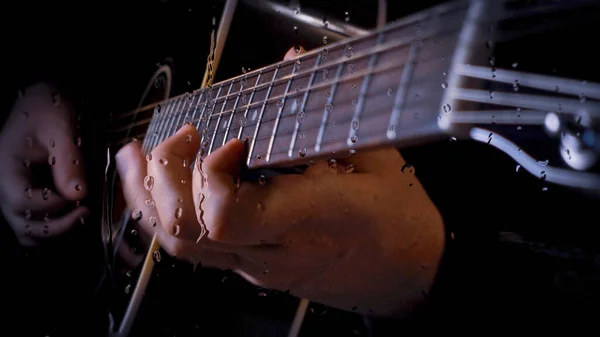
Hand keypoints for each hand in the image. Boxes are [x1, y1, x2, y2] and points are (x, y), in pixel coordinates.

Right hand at [0, 83, 87, 246]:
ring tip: (80, 214)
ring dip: (54, 231)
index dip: (50, 205)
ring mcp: (14, 194)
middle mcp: (5, 187)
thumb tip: (77, 194)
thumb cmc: (47, 111)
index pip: (20, 201)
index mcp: (6, 169)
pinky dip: (52, 228)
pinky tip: (72, 216)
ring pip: (27, 231)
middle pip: (22, 224)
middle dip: (56, 225)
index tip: (76, 198)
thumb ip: (68, 162)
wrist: (42, 103)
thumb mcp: (61, 130)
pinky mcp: (27, 198)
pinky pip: (34, 225)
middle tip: (84, 211)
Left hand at [116, 47, 444, 315]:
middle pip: (189, 230)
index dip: (210, 173)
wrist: (407, 275)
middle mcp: (277, 249)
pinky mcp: (252, 266)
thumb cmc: (398, 221)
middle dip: (164, 176)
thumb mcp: (378, 156)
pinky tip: (160, 185)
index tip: (226, 138)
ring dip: (149, 196)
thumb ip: (329, 110)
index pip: (230, 214)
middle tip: (178, 138)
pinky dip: (165, 211)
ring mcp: (259, 264)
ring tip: (139, 157)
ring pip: (181, 244)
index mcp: (313, 219)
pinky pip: (194, 247)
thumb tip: (296, 65)